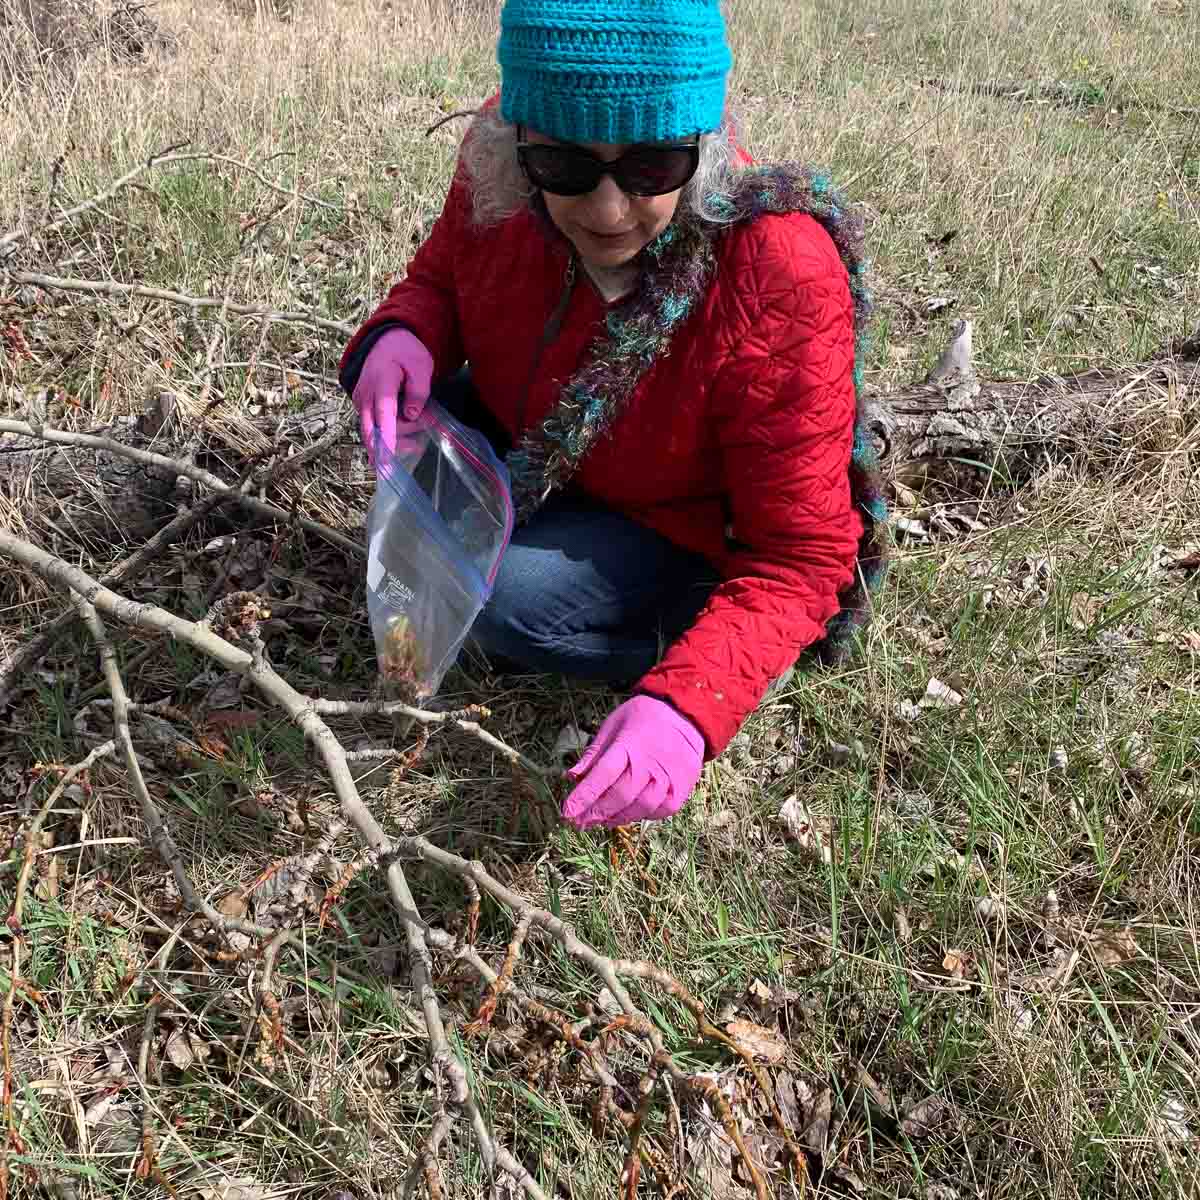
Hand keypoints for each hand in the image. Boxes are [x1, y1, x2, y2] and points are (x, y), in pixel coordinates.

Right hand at [352, 328, 433, 466]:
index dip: (385, 436)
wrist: (386, 342)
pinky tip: (411, 433)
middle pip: (373, 429)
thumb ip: (418, 391)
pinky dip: (391, 434)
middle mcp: (365, 394)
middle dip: (392, 445)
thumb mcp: (421, 366)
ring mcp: (361, 402)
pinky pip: (373, 428)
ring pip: (374, 432)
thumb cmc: (406, 354)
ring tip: (423, 425)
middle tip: (418, 444)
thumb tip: (411, 415)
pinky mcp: (362, 408)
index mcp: (381, 381)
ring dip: (398, 438)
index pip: (383, 413)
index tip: (385, 458)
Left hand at [562, 696, 704, 828]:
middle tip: (579, 821)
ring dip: (617, 818)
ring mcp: (669, 778)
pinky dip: (642, 815)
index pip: (603, 775)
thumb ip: (594, 752)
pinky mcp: (682, 788)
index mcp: (630, 744)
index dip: (584, 796)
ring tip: (601, 820)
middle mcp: (651, 764)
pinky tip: (628, 813)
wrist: (686, 714)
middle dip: (596, 812)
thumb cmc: (644, 718)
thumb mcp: (613, 724)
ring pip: (641, 808)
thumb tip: (572, 776)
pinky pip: (660, 811)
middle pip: (620, 796)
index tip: (567, 812)